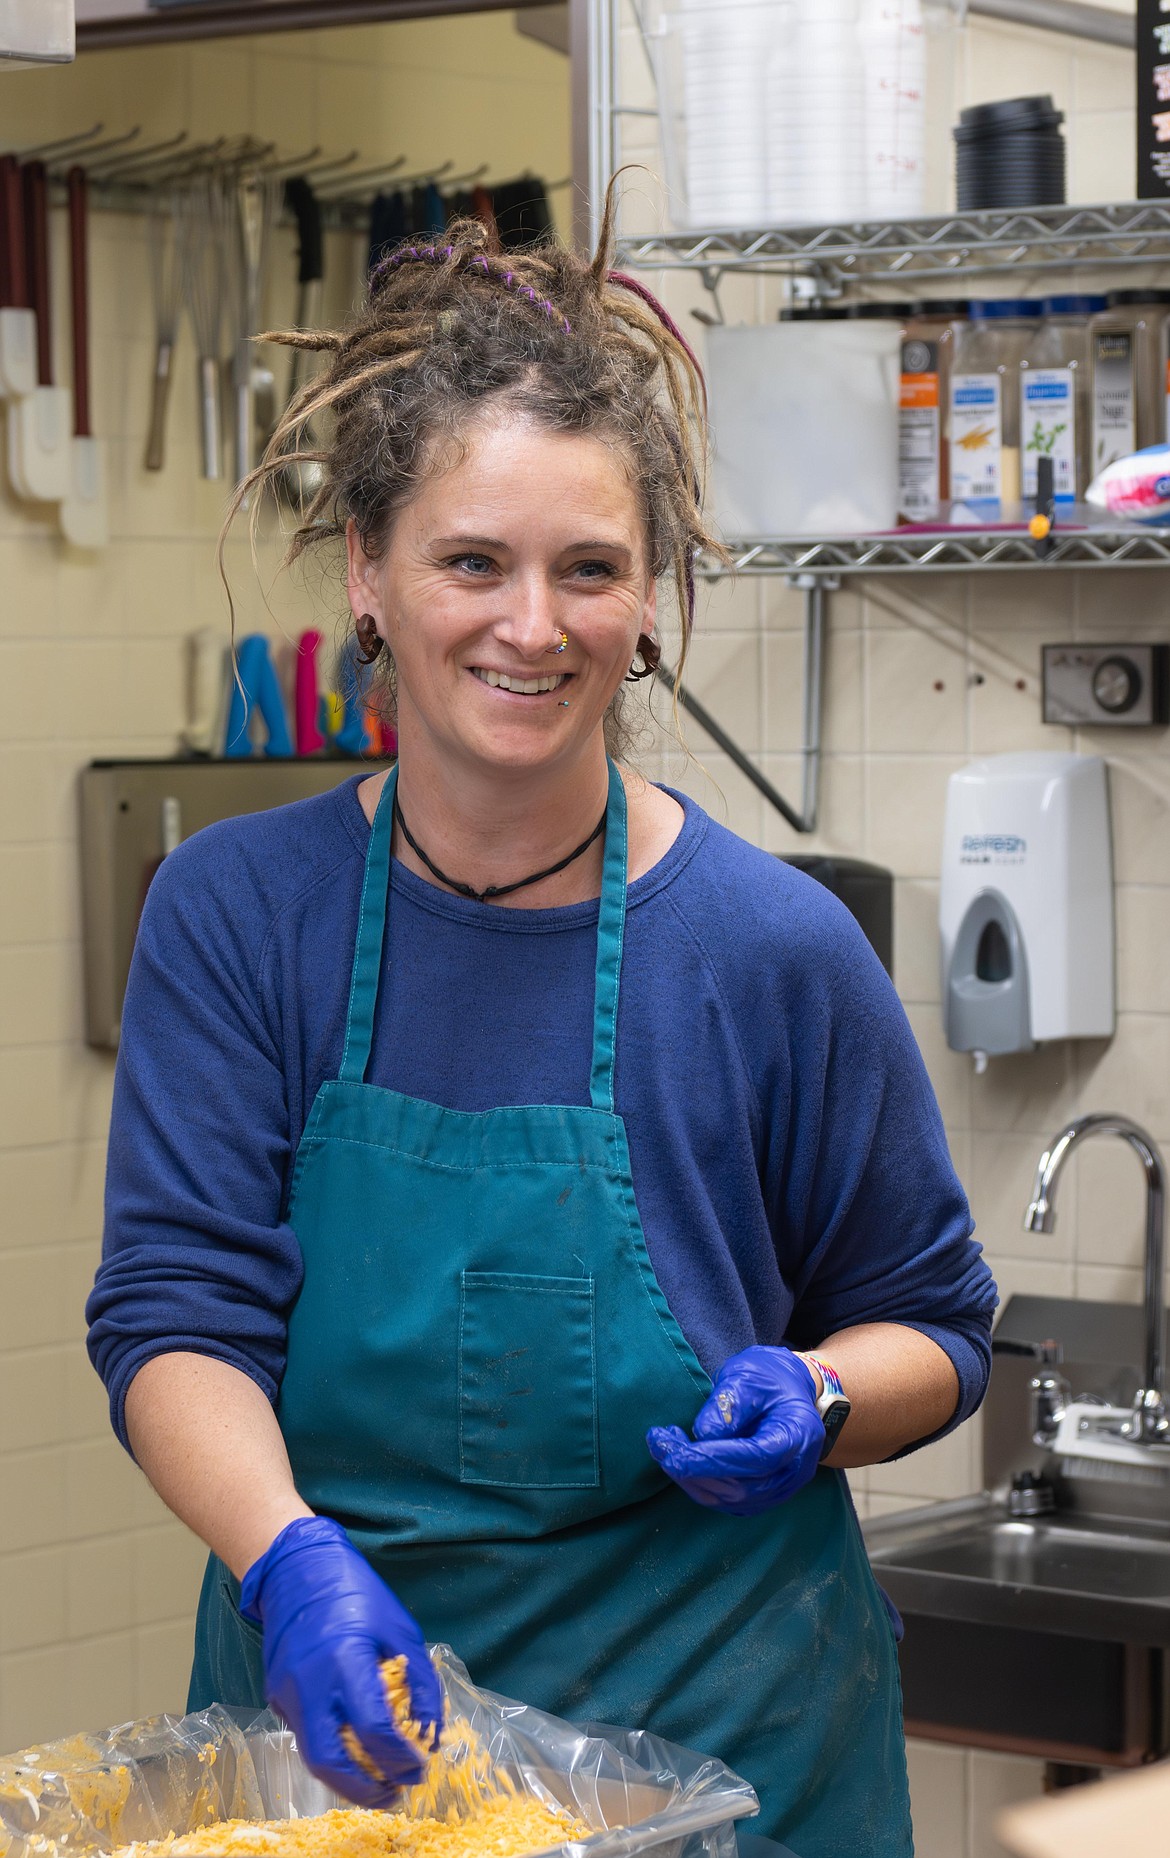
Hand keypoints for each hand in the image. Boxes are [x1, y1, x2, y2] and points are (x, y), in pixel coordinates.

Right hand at [240, 1516, 442, 1806]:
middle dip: (365, 1789)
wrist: (297, 1569)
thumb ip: (421, 1683)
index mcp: (345, 1661)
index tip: (420, 1766)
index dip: (401, 1758)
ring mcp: (287, 1693)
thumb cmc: (355, 1591)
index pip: (374, 1731)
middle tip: (394, 1792)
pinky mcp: (277, 1695)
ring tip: (378, 1780)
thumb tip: (431, 1733)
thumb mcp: (401, 1629)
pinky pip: (305, 1736)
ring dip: (346, 1778)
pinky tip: (355, 1749)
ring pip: (312, 1757)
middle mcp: (310, 1684)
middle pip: (331, 1762)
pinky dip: (331, 1752)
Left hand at [646, 1345, 824, 1517]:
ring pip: (730, 1499)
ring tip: (664, 1446)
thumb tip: (703, 1434)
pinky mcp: (762, 1495)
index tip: (675, 1454)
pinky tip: (681, 1459)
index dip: (714, 1460)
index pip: (756, 1458)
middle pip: (741, 1487)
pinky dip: (699, 1484)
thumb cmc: (770, 1379)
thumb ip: (729, 1401)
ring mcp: (780, 1488)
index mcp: (797, 1435)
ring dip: (691, 1479)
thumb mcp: (749, 1375)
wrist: (789, 1393)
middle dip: (694, 1470)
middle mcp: (794, 1471)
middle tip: (659, 1442)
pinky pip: (728, 1501)